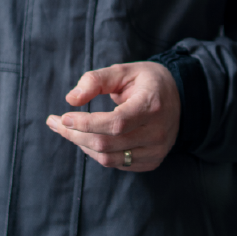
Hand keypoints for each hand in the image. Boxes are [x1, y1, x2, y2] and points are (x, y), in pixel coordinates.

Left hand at [46, 62, 179, 172]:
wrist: (180, 98)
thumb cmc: (147, 82)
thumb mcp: (124, 71)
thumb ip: (96, 80)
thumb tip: (71, 99)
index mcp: (151, 106)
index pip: (115, 123)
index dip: (86, 123)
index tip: (62, 117)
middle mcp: (156, 133)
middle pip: (107, 144)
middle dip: (75, 135)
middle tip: (55, 123)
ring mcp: (156, 151)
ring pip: (108, 158)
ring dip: (82, 145)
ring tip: (70, 130)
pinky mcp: (152, 161)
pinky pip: (117, 164)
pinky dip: (97, 153)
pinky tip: (89, 138)